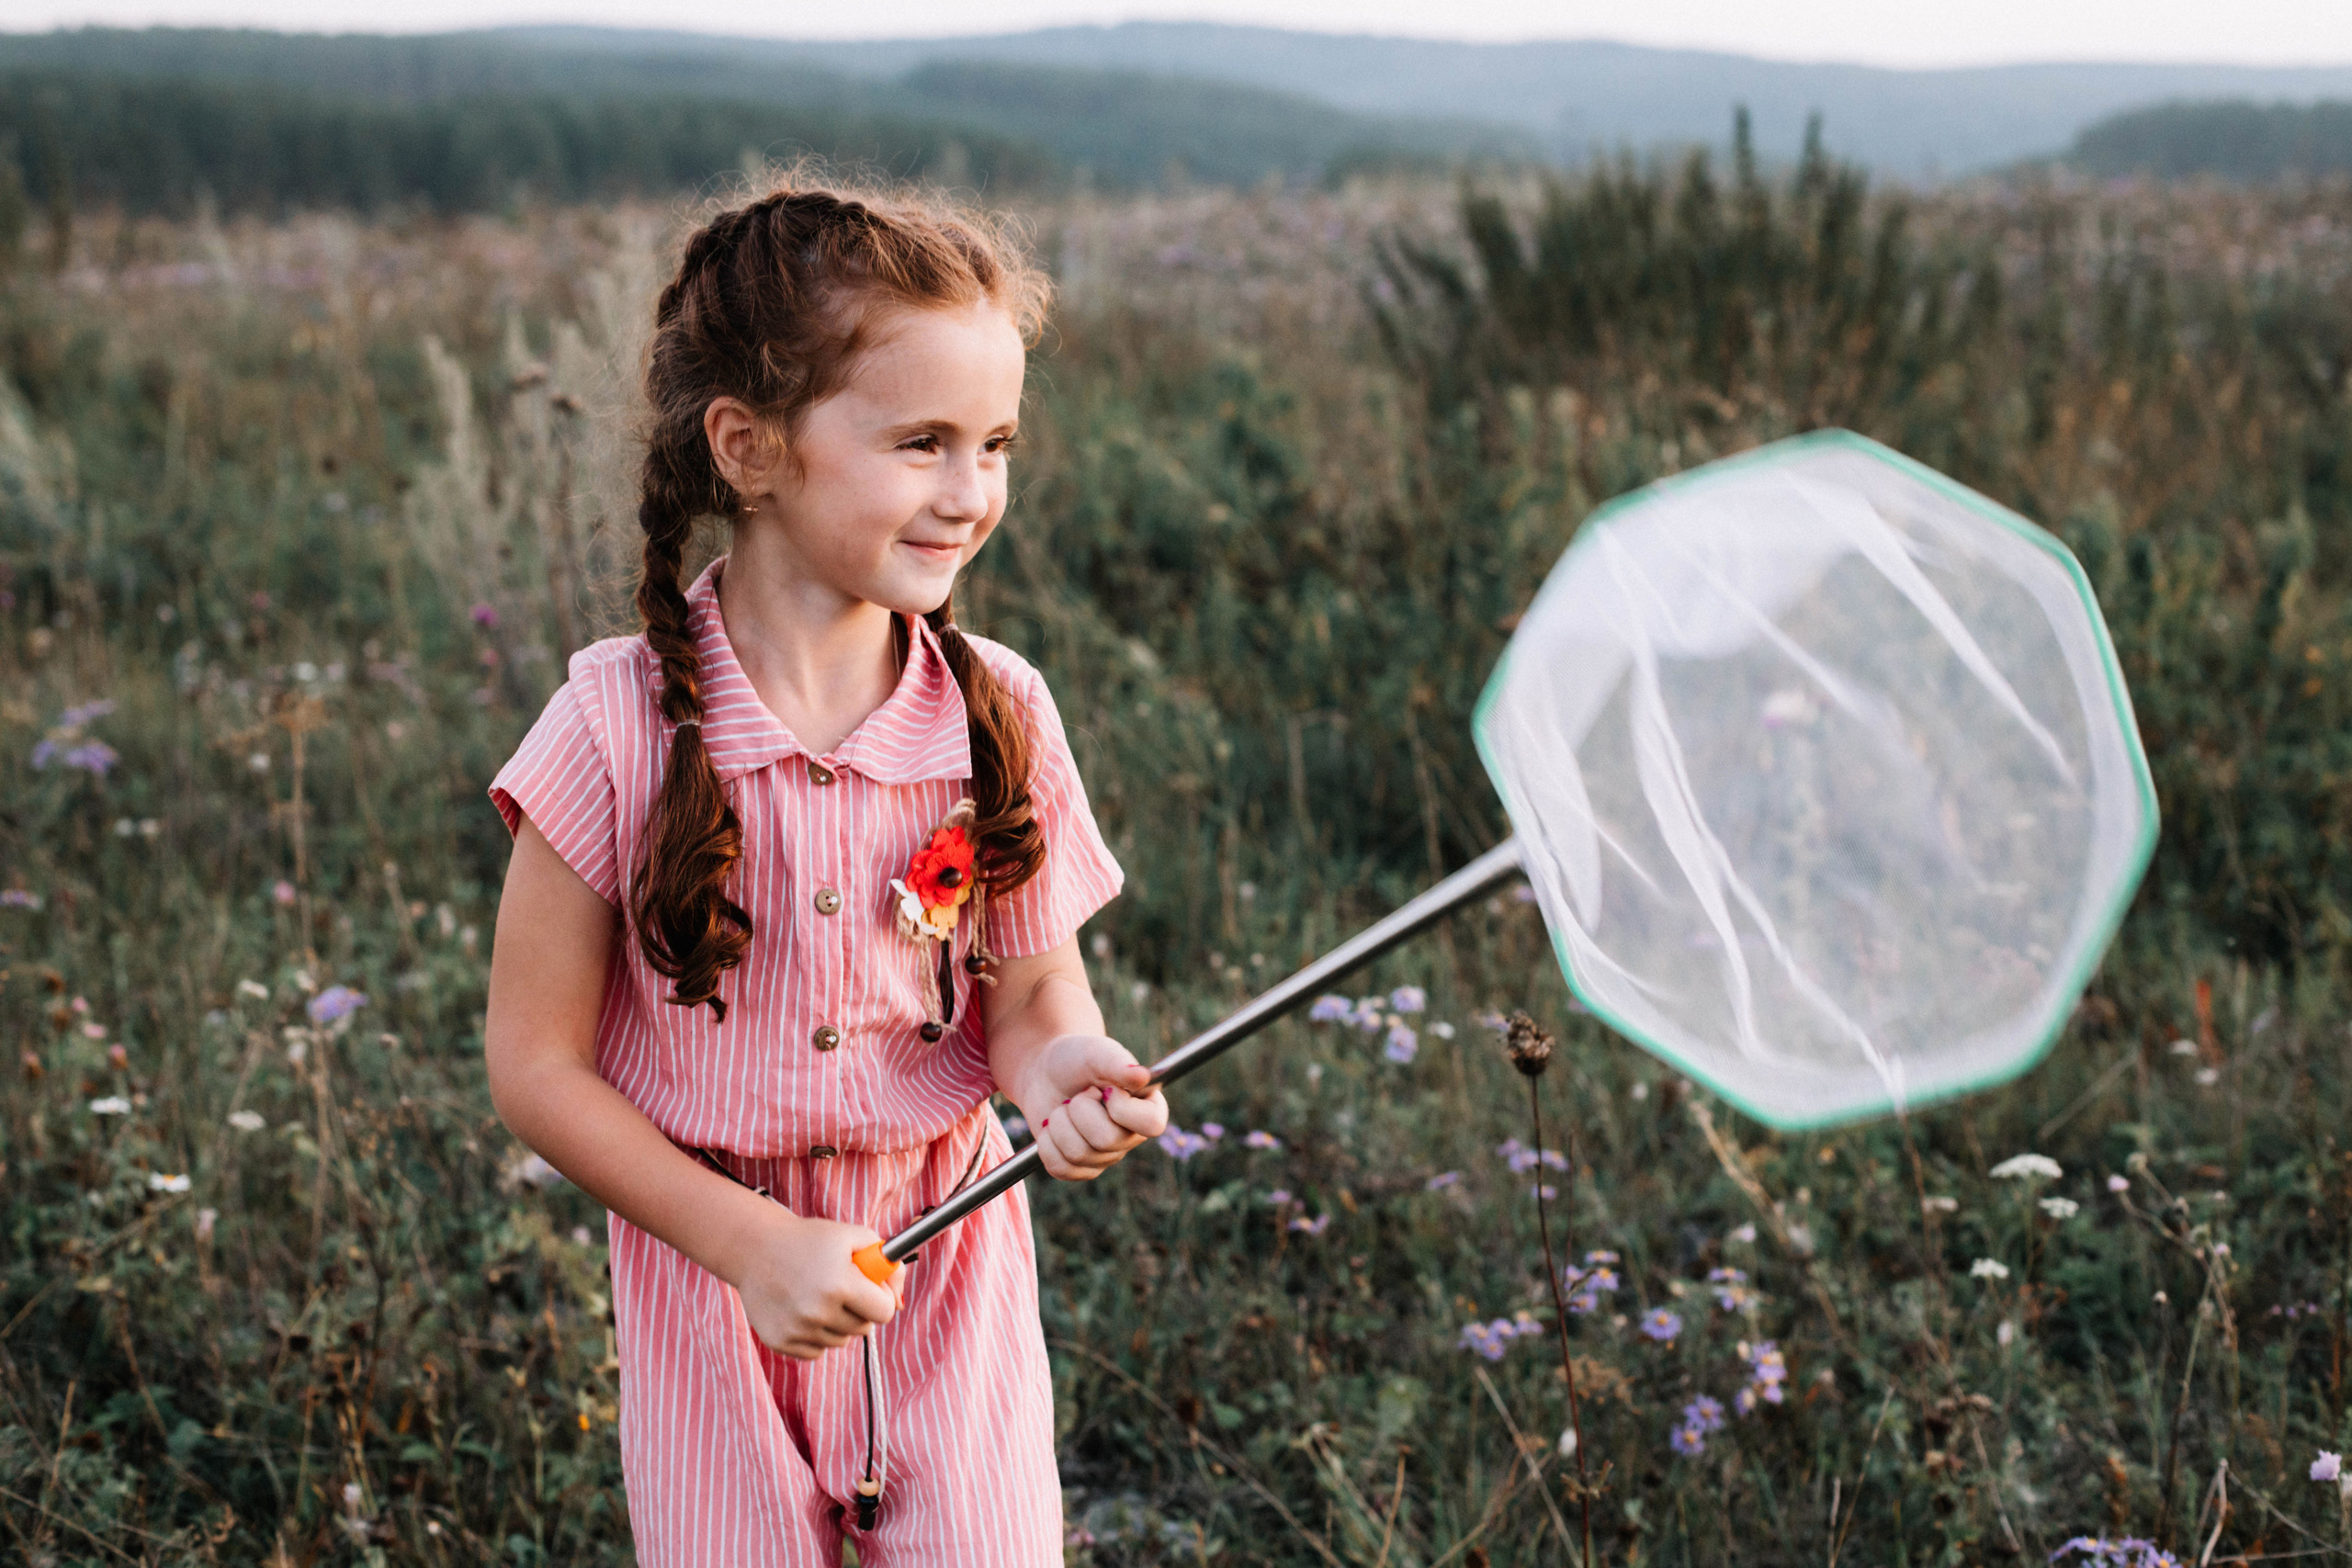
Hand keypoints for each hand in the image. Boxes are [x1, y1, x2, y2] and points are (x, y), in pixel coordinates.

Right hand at [727, 1206, 903, 1360]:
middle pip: (863, 1329)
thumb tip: (900, 1302)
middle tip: (841, 1288)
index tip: (870, 1288)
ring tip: (818, 1296)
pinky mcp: (780, 1342)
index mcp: (840, 1284)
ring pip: (840, 1342)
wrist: (755, 1249)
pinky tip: (802, 1310)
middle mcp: (818, 1312)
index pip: (885, 1312)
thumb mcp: (852, 1236)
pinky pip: (816, 1351)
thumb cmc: (809, 1240)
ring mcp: (797, 1330)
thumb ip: (887, 1261)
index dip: (882, 1298)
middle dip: (859, 1310)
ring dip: (837, 1323)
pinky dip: (815, 1335)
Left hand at [1010, 1034, 1169, 1180]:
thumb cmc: (1077, 1059)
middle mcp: (1130, 1137)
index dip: (1121, 1108)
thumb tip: (1142, 1076)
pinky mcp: (1078, 1168)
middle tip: (1077, 1095)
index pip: (1152, 1125)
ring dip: (1059, 1123)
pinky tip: (1051, 1127)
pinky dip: (1047, 1143)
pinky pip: (1061, 1169)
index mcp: (1147, 1107)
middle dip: (1079, 1110)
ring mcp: (1104, 1157)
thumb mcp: (1096, 1053)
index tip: (1103, 1089)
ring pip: (1078, 1154)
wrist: (1044, 1072)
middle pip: (1106, 1141)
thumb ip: (1117, 1062)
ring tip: (1064, 1107)